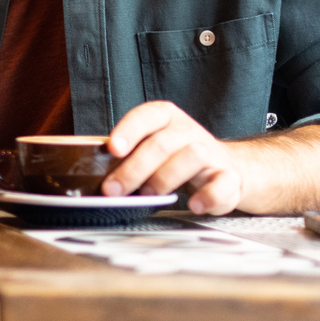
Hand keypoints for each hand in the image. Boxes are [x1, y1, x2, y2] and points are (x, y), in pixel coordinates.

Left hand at [102, 100, 245, 214]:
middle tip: (114, 190)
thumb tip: (90, 169)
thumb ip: (127, 154)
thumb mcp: (151, 148)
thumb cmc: (176, 159)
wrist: (227, 169)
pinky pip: (222, 184)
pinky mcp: (229, 178)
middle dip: (134, 168)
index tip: (113, 149)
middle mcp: (190, 132)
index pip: (147, 116)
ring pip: (192, 157)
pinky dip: (207, 196)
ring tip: (150, 194)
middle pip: (162, 143)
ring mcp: (212, 154)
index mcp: (167, 119)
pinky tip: (192, 205)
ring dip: (165, 179)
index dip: (129, 130)